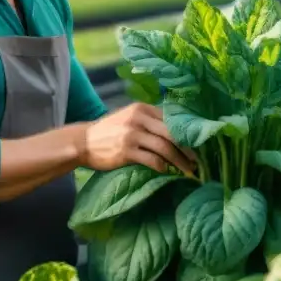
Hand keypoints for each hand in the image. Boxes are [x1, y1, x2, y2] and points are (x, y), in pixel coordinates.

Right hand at [82, 103, 196, 175]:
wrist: (84, 142)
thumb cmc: (110, 131)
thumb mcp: (129, 117)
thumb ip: (149, 120)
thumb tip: (175, 131)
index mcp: (142, 108)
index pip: (171, 119)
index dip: (185, 134)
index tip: (196, 145)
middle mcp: (139, 118)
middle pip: (171, 133)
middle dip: (187, 149)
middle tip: (196, 161)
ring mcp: (132, 134)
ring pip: (164, 147)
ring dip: (179, 161)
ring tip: (187, 170)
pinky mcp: (126, 151)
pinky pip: (151, 160)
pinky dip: (162, 166)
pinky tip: (167, 171)